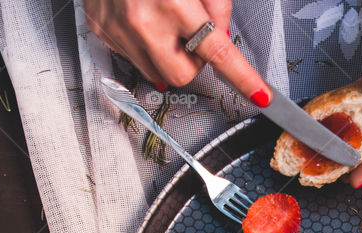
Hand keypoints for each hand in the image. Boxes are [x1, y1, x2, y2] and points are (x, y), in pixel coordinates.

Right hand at [83, 0, 271, 104]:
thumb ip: (216, 5)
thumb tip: (221, 35)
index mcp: (173, 3)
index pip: (217, 52)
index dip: (242, 76)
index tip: (260, 94)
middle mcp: (143, 22)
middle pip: (183, 75)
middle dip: (193, 61)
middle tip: (190, 34)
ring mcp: (118, 30)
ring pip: (156, 73)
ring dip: (167, 54)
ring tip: (162, 20)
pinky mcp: (101, 30)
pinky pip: (132, 57)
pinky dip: (143, 44)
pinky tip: (141, 18)